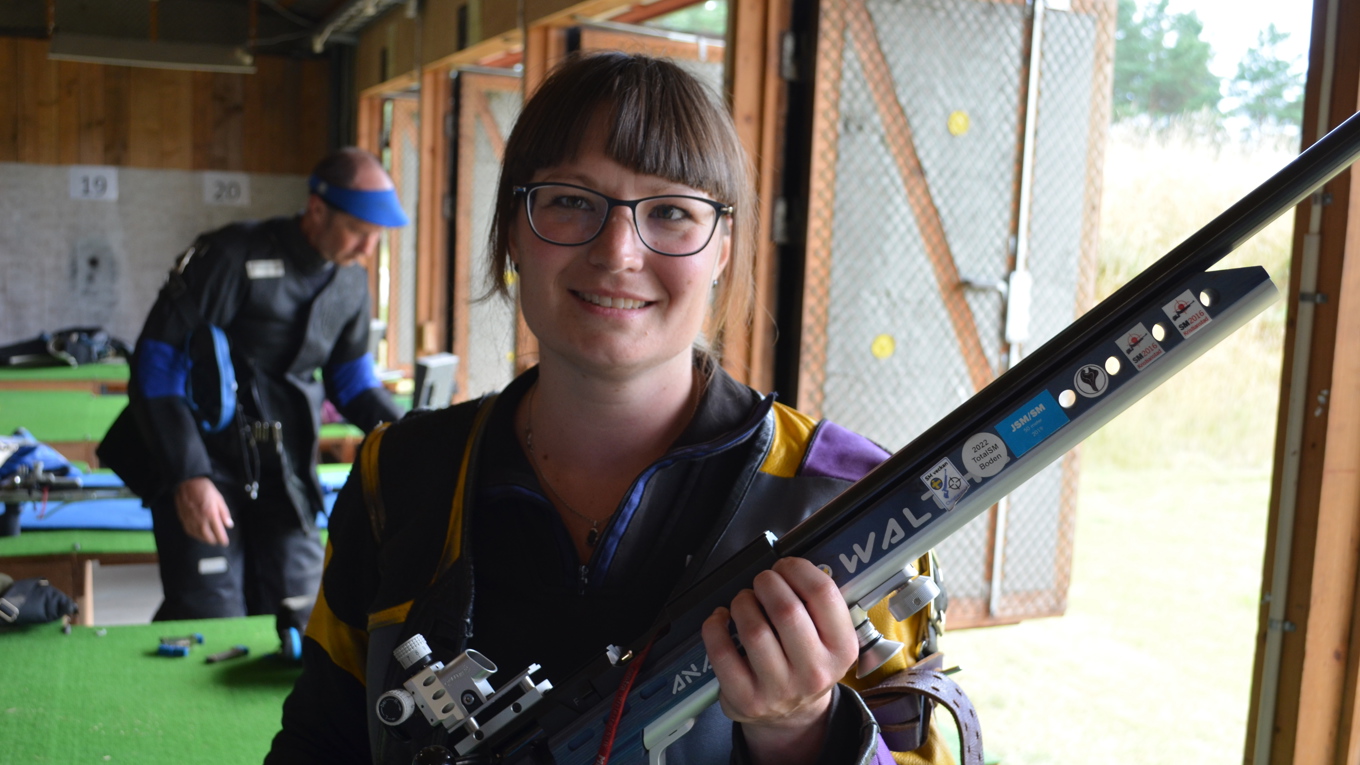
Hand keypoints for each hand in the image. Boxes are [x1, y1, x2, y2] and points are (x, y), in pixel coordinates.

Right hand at [174, 477, 233, 545]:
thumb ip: (224, 513)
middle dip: (214, 541)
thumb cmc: (205, 489)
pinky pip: (190, 532)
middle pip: (208, 538)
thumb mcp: (219, 499)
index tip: (225, 542)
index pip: (218, 533)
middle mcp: (200, 520)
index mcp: (211, 515)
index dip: (222, 540)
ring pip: (198, 536)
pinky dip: (196, 535)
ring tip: (210, 539)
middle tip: (218, 540)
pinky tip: (199, 534)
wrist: (188, 483)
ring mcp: (191, 520)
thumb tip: (229, 525)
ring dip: (205, 539)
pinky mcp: (183, 519)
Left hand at [701, 557, 857, 764]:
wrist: (792, 716)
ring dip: (742, 602)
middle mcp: (814, 672)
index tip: (786, 566)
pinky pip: (722, 652)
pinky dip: (715, 626)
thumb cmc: (806, 661)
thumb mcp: (829, 638)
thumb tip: (791, 562)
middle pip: (786, 609)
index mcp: (842, 650)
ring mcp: (779, 689)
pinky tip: (720, 618)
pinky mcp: (746, 699)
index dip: (798, 569)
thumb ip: (819, 604)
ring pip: (753, 629)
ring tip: (744, 600)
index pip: (823, 594)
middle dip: (767, 582)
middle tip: (762, 581)